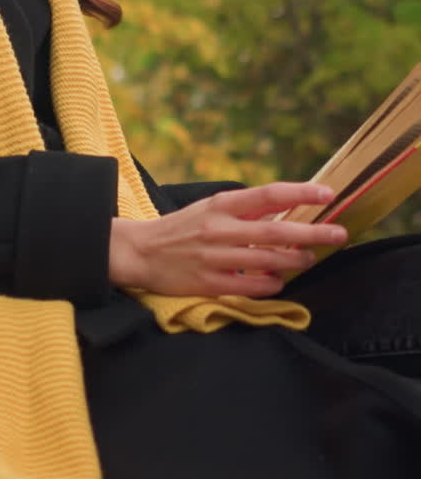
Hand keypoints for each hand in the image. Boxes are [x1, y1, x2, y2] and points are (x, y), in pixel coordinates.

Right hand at [109, 181, 346, 298]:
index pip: (269, 194)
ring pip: (267, 259)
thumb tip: (287, 209)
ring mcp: (214, 257)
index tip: (328, 194)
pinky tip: (278, 281)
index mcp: (221, 204)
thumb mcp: (211, 208)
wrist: (140, 251)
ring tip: (309, 258)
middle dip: (313, 232)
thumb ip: (245, 210)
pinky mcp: (208, 283)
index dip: (301, 192)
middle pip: (276, 230)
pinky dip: (270, 284)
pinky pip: (249, 286)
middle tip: (338, 234)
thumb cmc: (182, 228)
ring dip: (295, 260)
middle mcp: (219, 228)